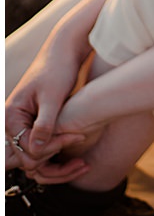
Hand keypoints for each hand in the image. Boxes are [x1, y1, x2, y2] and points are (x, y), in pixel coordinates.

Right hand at [5, 37, 85, 172]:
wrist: (64, 52)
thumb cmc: (58, 68)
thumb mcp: (53, 96)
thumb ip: (44, 123)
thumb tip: (36, 150)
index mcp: (10, 116)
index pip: (26, 148)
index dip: (52, 147)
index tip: (77, 137)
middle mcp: (12, 124)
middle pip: (28, 157)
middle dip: (53, 160)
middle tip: (81, 161)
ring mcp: (23, 125)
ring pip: (35, 156)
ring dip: (56, 162)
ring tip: (81, 163)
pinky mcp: (35, 125)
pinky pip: (43, 147)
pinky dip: (58, 151)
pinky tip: (78, 148)